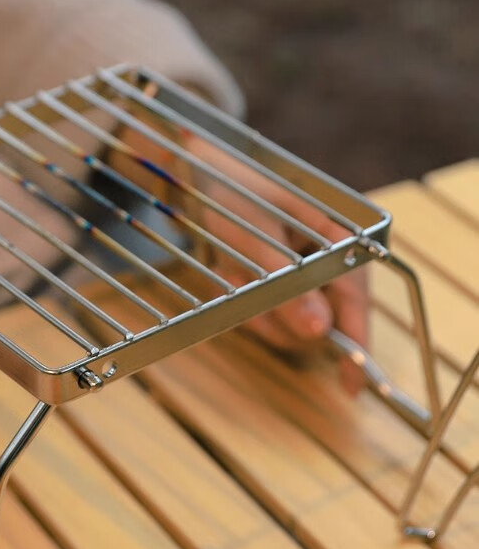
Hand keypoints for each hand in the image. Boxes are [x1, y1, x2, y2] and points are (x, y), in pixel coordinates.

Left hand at [180, 133, 367, 394]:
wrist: (189, 164)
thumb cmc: (227, 184)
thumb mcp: (254, 232)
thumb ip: (287, 283)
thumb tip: (320, 331)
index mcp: (340, 231)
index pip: (356, 297)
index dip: (357, 343)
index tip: (353, 384)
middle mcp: (328, 253)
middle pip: (323, 317)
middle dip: (282, 317)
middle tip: (248, 292)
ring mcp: (303, 267)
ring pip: (293, 320)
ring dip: (259, 309)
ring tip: (234, 273)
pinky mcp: (278, 276)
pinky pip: (268, 308)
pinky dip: (246, 301)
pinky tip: (230, 274)